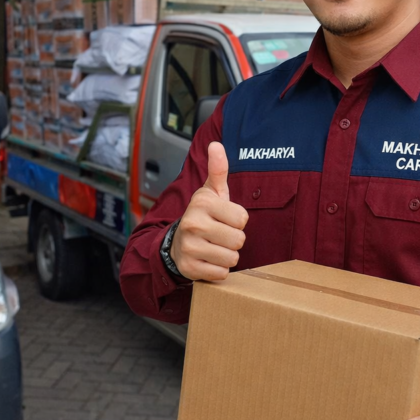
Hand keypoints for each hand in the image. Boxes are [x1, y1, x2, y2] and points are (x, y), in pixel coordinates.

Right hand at [170, 142, 248, 280]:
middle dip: (234, 240)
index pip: (242, 218)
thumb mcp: (210, 192)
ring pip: (231, 258)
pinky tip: (208, 260)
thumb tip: (216, 145)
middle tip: (219, 235)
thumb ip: (218, 169)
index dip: (237, 221)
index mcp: (201, 203)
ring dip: (227, 255)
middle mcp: (192, 224)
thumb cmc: (202, 216)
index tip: (224, 218)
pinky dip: (218, 270)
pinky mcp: (189, 268)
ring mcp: (189, 247)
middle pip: (239, 240)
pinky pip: (221, 274)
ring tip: (214, 247)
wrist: (176, 242)